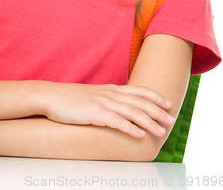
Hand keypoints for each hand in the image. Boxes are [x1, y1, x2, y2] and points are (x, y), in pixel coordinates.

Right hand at [41, 82, 175, 137]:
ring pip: (131, 111)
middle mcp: (109, 94)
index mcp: (110, 89)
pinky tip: (139, 134)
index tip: (168, 103)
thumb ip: (107, 99)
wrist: (50, 96)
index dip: (155, 96)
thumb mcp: (92, 95)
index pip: (138, 90)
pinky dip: (129, 127)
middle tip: (171, 120)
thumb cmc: (69, 98)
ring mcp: (102, 102)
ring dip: (148, 121)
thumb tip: (119, 108)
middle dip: (158, 111)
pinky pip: (115, 121)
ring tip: (161, 130)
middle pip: (139, 101)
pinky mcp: (94, 113)